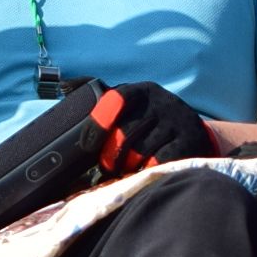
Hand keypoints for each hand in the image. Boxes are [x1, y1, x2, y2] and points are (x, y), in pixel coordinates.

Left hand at [96, 81, 216, 174]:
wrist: (192, 131)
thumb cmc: (151, 118)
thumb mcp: (132, 102)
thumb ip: (101, 97)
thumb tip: (65, 85)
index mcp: (142, 91)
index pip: (116, 99)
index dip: (98, 123)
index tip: (87, 144)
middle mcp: (161, 102)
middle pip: (125, 133)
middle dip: (110, 155)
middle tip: (106, 167)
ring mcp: (177, 122)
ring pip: (140, 152)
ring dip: (127, 167)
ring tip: (124, 170)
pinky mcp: (189, 142)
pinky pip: (159, 162)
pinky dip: (147, 170)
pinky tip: (144, 172)